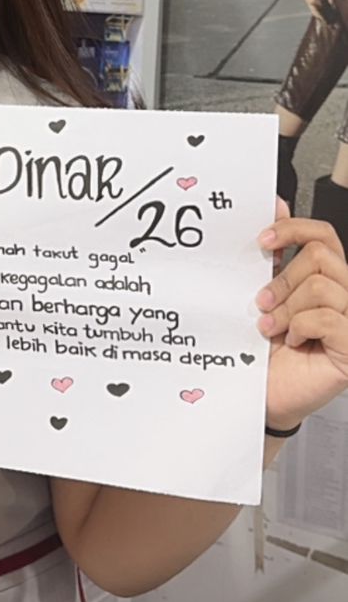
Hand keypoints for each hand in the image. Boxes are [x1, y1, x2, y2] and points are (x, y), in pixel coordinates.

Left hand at [256, 202, 347, 430]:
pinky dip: (299, 328)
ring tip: (272, 328)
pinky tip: (294, 343)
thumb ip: (276, 257)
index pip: (324, 236)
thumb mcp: (268, 297)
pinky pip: (326, 318)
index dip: (294, 230)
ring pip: (320, 286)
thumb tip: (277, 205)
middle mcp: (345, 296)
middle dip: (283, 279)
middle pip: (321, 256)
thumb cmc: (268, 352)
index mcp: (327, 280)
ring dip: (285, 309)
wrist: (265, 396)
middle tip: (262, 302)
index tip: (262, 240)